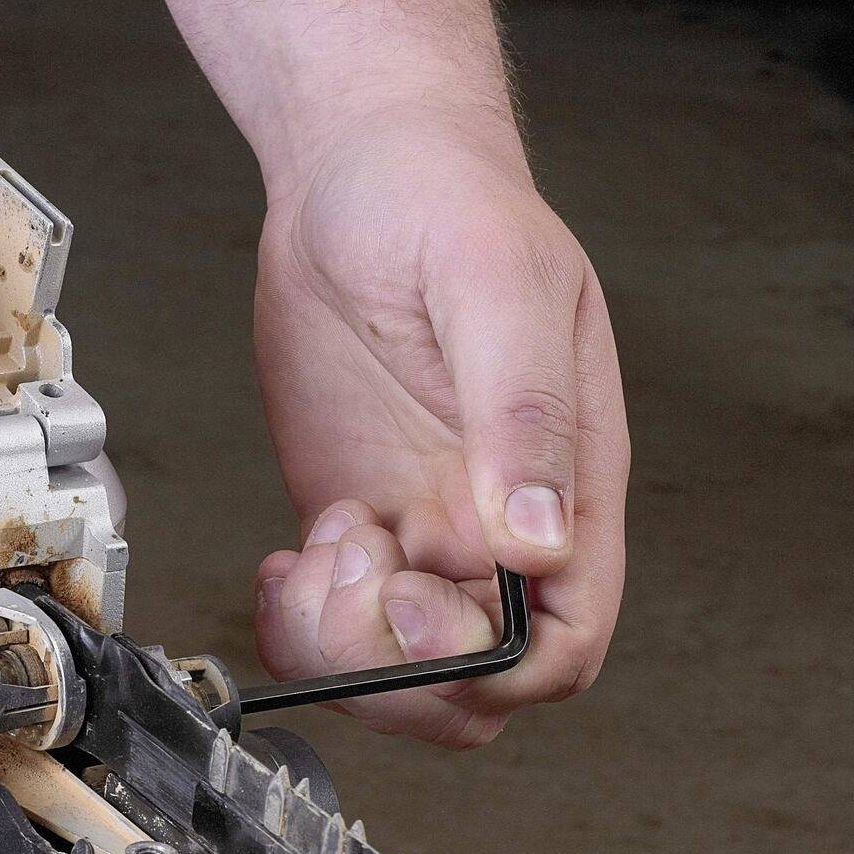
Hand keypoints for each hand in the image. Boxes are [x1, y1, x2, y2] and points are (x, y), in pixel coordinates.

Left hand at [248, 110, 627, 745]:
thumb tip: (538, 540)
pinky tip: (286, 560)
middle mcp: (498, 526)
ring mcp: (423, 530)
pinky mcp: (356, 522)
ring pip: (399, 670)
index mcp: (566, 487)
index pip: (565, 642)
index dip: (492, 664)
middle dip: (400, 668)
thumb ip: (523, 415)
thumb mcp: (494, 287)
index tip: (414, 597)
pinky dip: (300, 624)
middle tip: (350, 564)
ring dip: (342, 647)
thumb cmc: (443, 199)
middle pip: (474, 683)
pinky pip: (336, 625)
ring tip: (320, 544)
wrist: (354, 171)